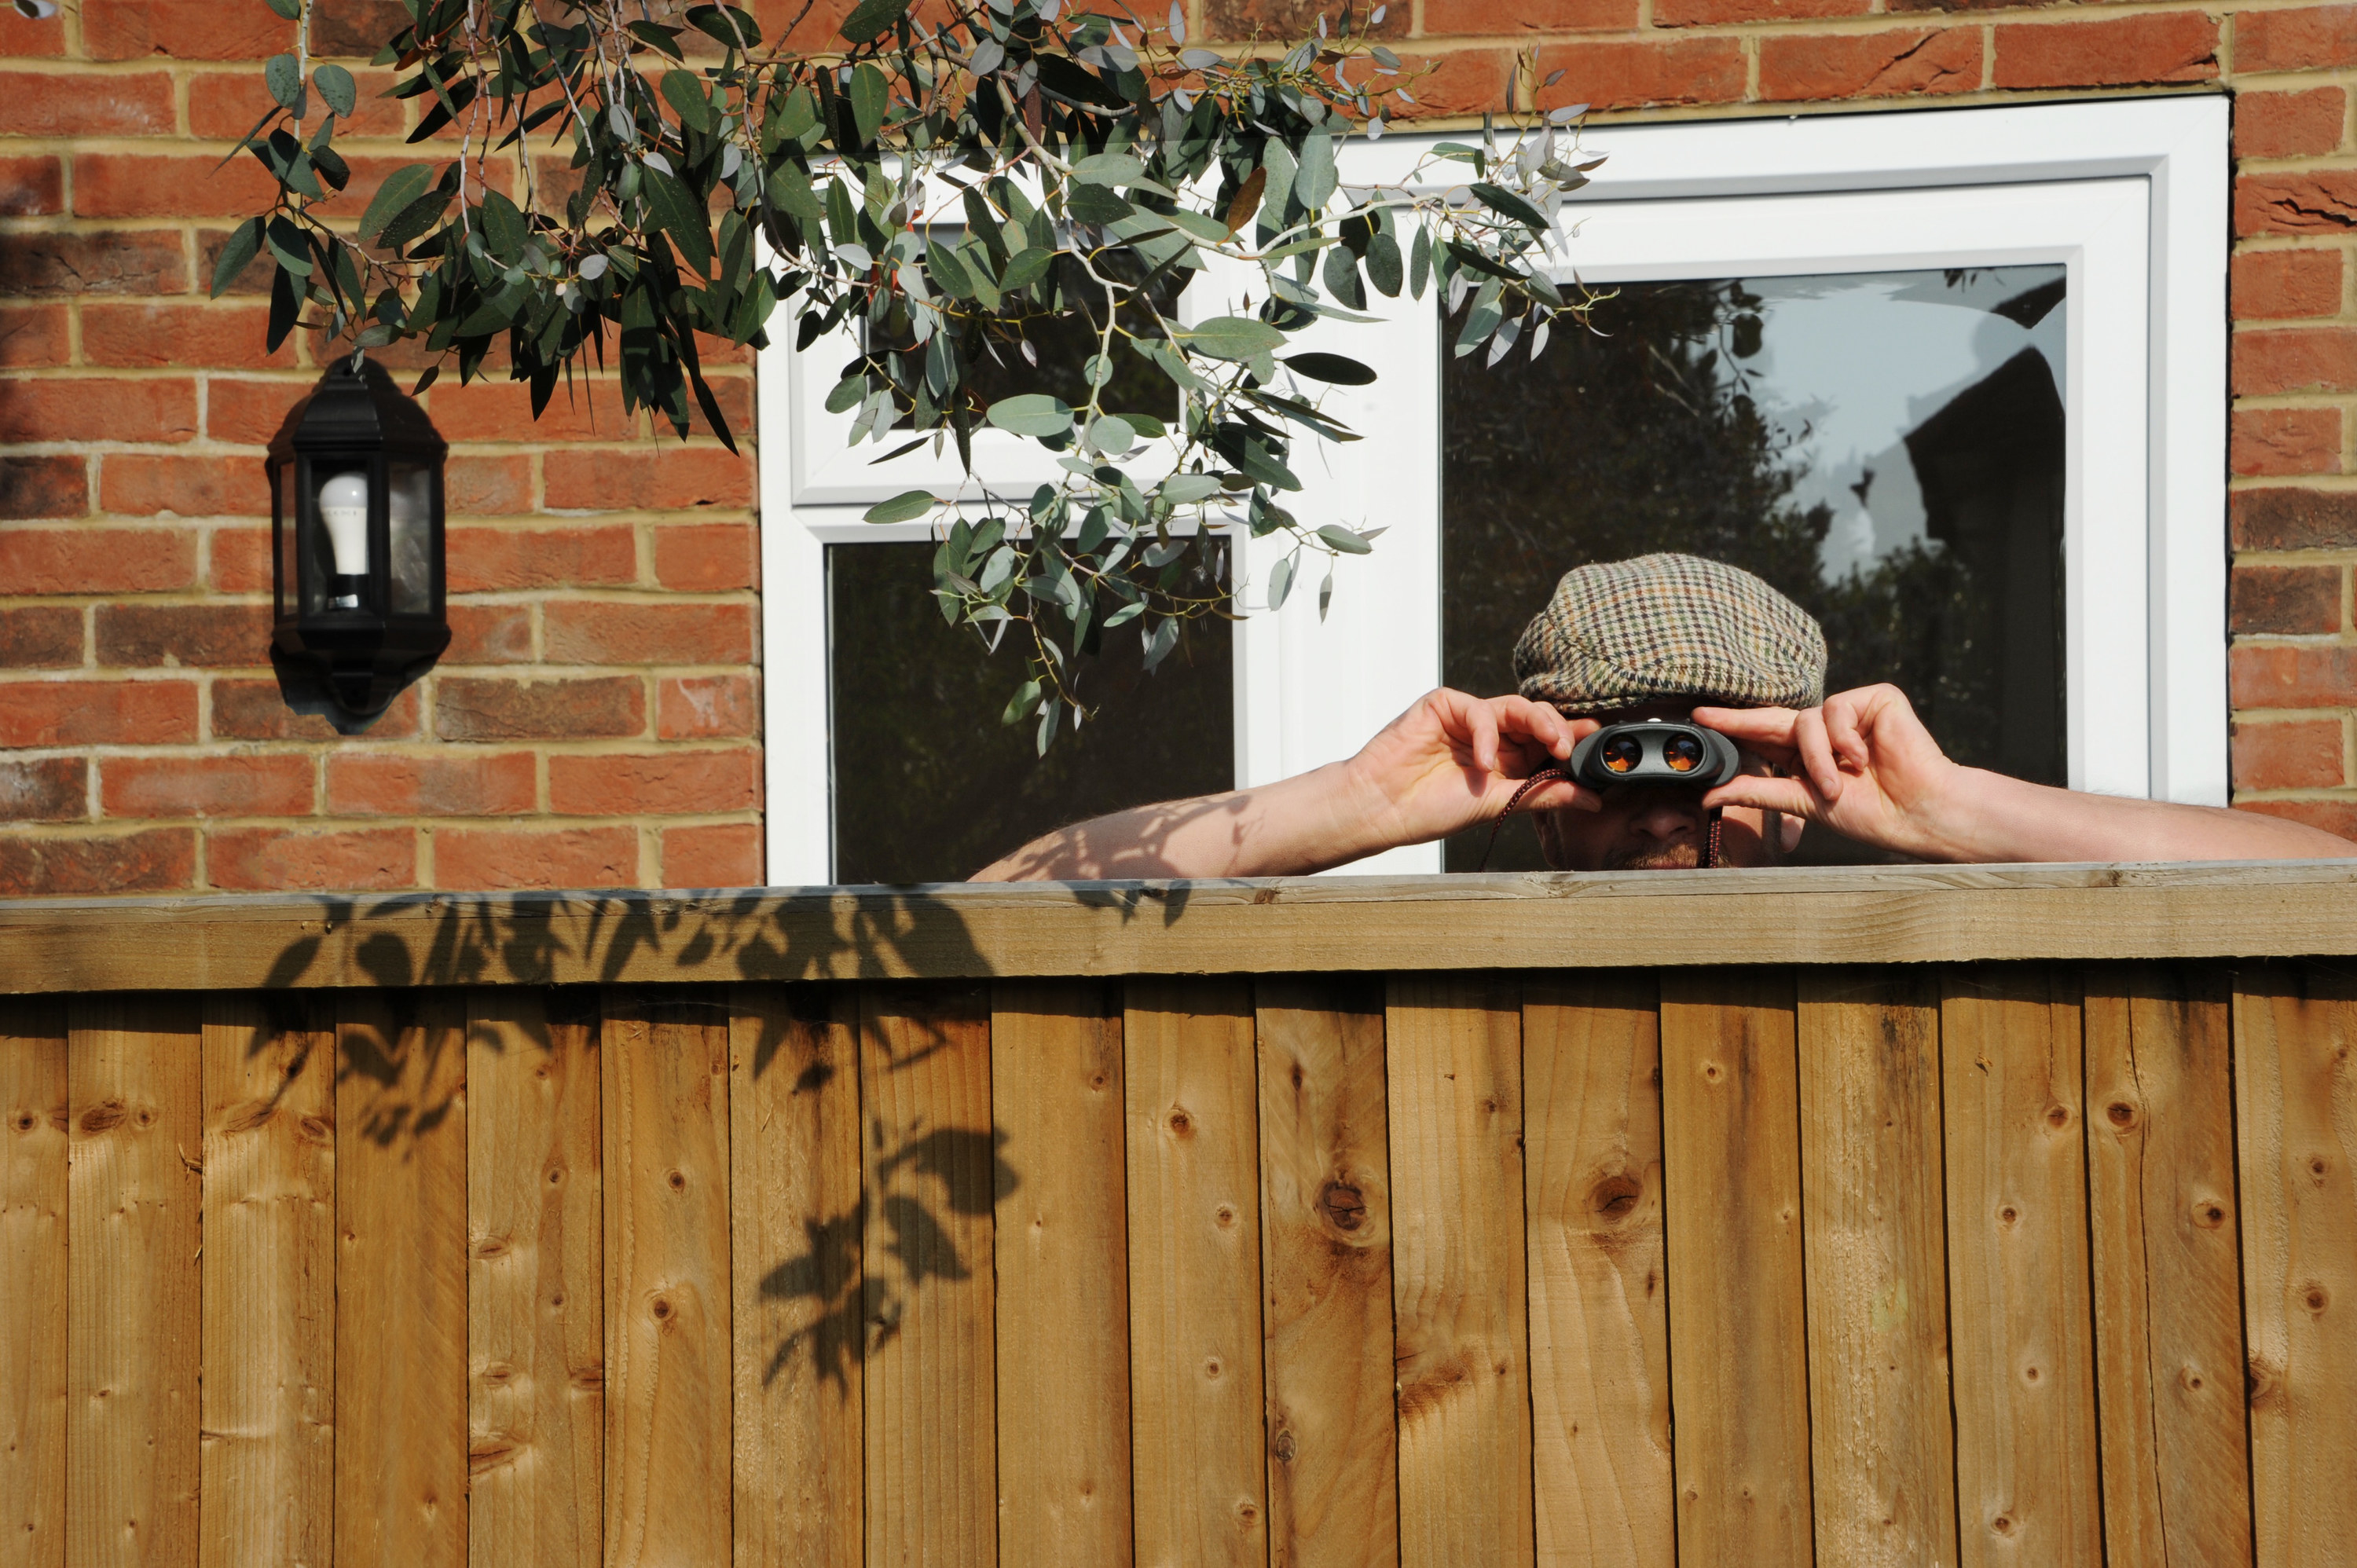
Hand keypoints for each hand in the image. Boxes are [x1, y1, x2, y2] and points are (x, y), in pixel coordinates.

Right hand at [1341, 688, 1598, 849]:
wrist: (1382, 808)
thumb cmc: (1430, 809)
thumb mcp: (1498, 804)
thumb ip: (1544, 795)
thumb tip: (1593, 800)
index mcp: (1505, 759)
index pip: (1546, 741)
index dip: (1572, 741)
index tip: (1599, 749)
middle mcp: (1490, 735)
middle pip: (1537, 718)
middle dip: (1561, 730)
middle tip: (1573, 748)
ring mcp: (1467, 718)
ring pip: (1516, 706)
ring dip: (1540, 723)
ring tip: (1552, 747)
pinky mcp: (1443, 705)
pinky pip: (1478, 709)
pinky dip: (1487, 734)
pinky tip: (1485, 762)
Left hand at [1694, 684, 1967, 859]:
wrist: (1919, 811)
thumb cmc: (1872, 813)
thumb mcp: (1805, 802)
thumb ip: (1760, 792)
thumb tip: (1710, 795)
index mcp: (1811, 756)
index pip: (1766, 737)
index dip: (1734, 728)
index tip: (1700, 720)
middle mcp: (1827, 733)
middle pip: (1775, 718)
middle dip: (1741, 719)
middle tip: (1705, 715)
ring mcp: (1851, 714)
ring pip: (1805, 720)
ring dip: (1817, 757)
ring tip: (1839, 784)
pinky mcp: (1875, 699)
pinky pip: (1835, 709)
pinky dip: (1843, 738)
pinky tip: (1862, 758)